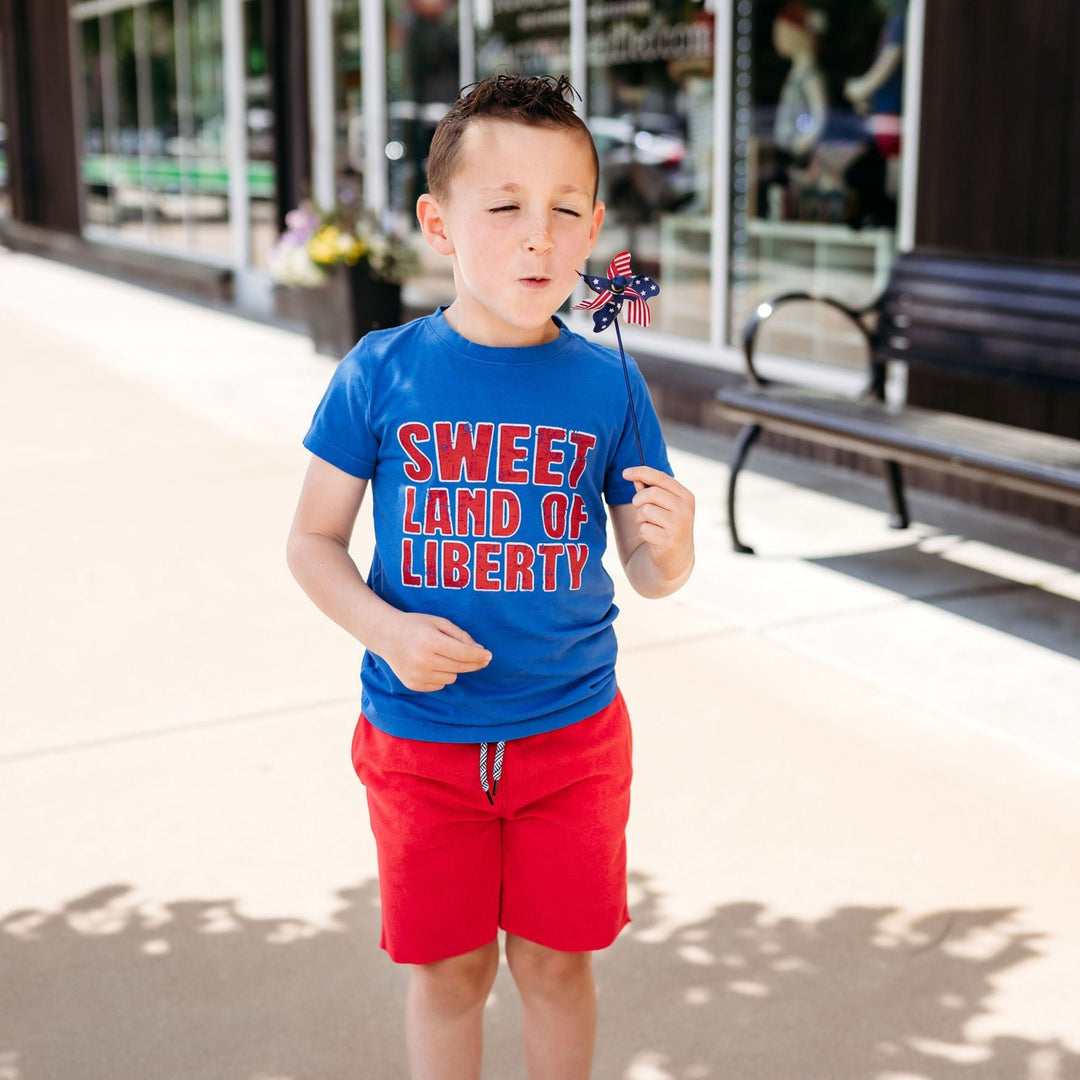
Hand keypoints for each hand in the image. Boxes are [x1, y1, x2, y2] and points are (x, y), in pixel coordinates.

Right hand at [378, 612, 491, 691]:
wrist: (386, 636)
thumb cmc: (416, 625)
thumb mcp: (439, 622)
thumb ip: (460, 635)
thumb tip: (480, 651)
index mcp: (429, 641)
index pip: (462, 653)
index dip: (478, 656)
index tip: (489, 656)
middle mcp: (422, 661)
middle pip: (459, 667)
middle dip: (472, 663)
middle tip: (482, 658)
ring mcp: (416, 675)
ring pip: (451, 678)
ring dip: (453, 668)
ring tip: (440, 655)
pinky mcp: (413, 685)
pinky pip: (440, 685)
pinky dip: (441, 676)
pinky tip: (430, 664)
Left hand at [623, 465, 694, 583]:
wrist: (676, 559)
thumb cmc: (666, 527)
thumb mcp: (662, 506)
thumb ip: (649, 490)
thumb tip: (633, 475)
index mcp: (686, 496)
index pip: (661, 478)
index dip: (641, 472)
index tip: (624, 473)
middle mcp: (685, 509)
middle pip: (650, 494)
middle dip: (638, 501)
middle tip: (641, 511)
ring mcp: (679, 525)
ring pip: (645, 511)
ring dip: (640, 519)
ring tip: (649, 526)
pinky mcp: (669, 541)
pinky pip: (643, 529)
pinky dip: (643, 533)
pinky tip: (652, 538)